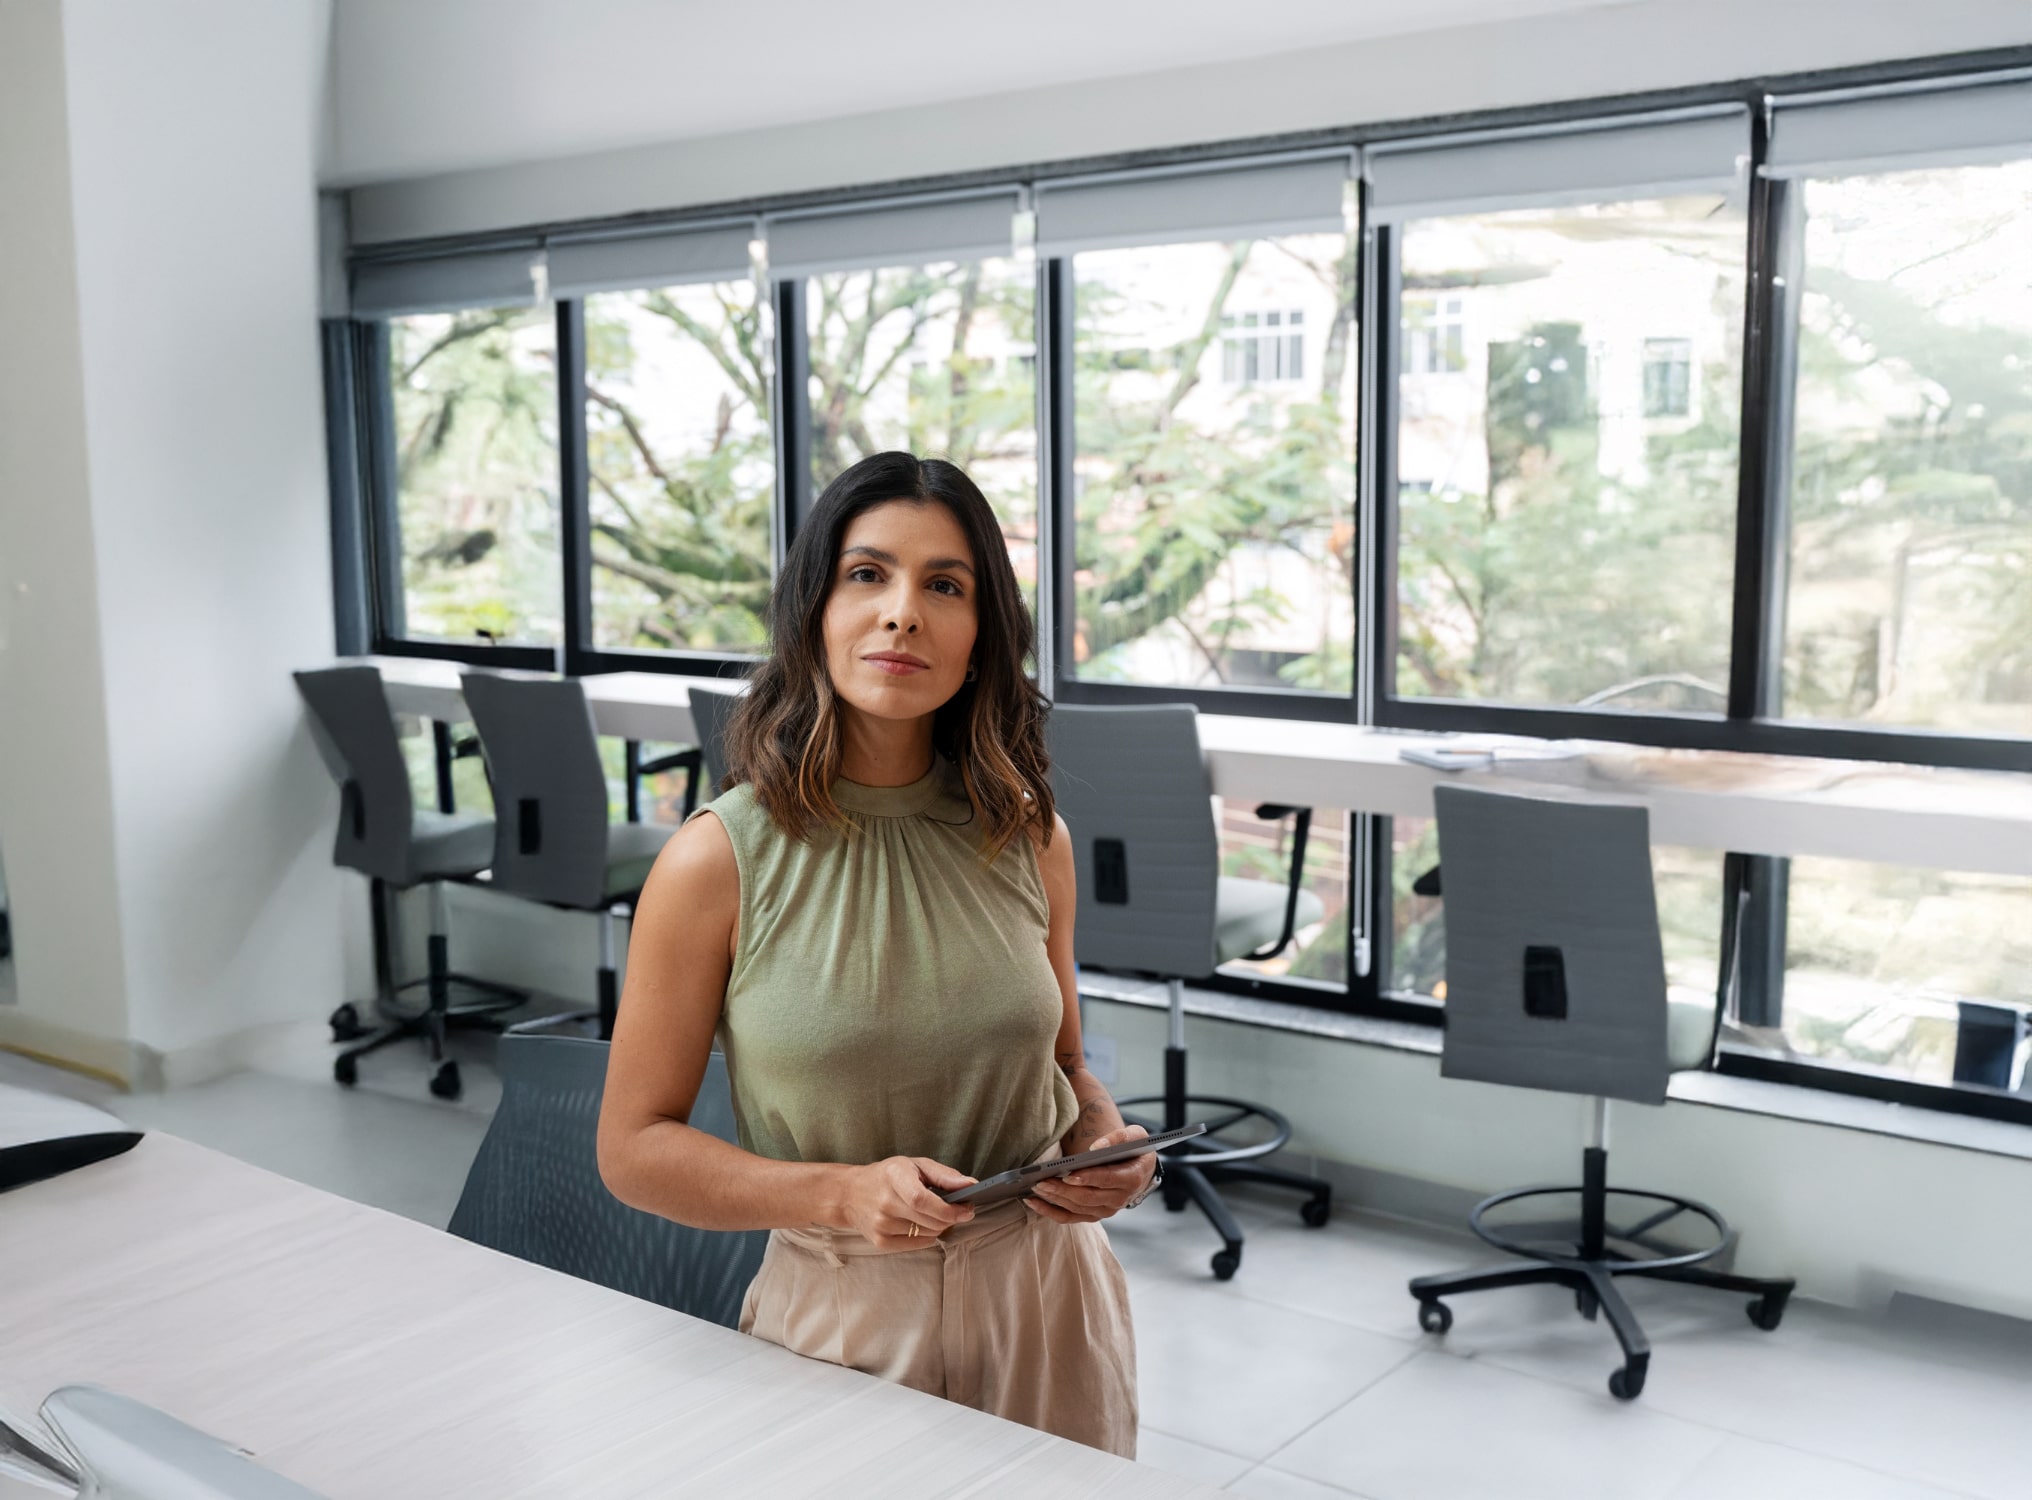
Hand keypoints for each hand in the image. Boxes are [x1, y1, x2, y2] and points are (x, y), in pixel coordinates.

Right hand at [839, 1156, 975, 1249]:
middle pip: (930, 1221)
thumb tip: (971, 1185)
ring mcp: (881, 1225)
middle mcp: (885, 1203)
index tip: (967, 1209)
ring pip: (928, 1234)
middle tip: (958, 1209)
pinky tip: (921, 1223)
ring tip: (933, 1213)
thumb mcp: (915, 1165)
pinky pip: (918, 1244)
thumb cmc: (887, 1176)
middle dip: (951, 1218)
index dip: (948, 1209)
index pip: (922, 1200)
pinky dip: (927, 1236)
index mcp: (894, 1177)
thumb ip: (944, 1175)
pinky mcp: (880, 1242)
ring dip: (939, 1226)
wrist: (850, 1194)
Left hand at [1027, 1125, 1152, 1223]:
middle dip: (1062, 1190)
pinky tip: (1033, 1202)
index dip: (1087, 1178)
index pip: (1107, 1180)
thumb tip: (1096, 1147)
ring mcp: (1106, 1210)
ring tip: (1035, 1188)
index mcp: (1132, 1178)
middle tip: (1041, 1181)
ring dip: (1054, 1199)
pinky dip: (1050, 1212)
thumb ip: (1118, 1137)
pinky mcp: (1093, 1215)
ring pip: (1077, 1208)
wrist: (1139, 1169)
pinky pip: (1070, 1217)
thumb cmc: (1134, 1150)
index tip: (1067, 1175)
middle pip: (1087, 1197)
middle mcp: (1120, 1199)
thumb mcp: (1135, 1136)